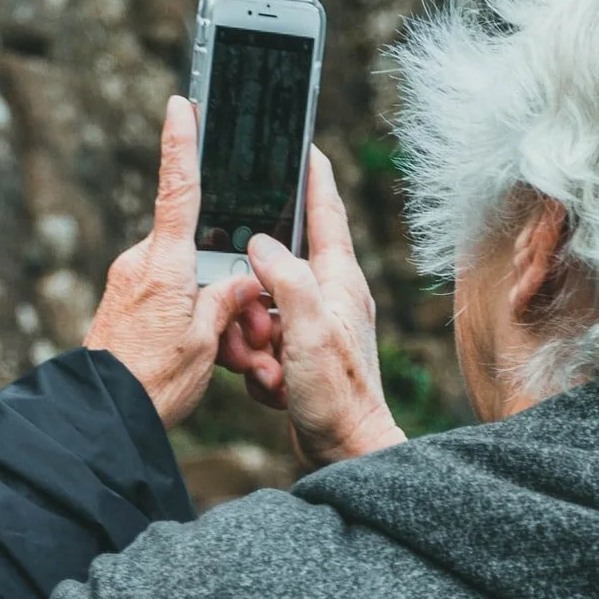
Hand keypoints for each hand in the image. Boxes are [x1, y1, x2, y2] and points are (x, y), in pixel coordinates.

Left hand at [84, 97, 262, 427]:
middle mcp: (141, 264)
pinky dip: (188, 318)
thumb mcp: (204, 343)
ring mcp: (128, 283)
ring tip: (220, 354)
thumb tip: (240, 281)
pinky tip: (199, 355)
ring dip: (208, 307)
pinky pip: (166, 296)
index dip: (181, 143)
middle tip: (240, 328)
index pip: (177, 189)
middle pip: (195, 247)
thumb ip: (226, 302)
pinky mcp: (123, 303)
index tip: (180, 104)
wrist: (100, 417)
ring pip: (184, 276)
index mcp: (164, 264)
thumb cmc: (152, 383)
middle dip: (223, 278)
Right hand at [216, 148, 405, 468]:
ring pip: (261, 308)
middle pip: (275, 267)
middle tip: (255, 326)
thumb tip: (261, 243)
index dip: (312, 176)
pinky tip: (271, 385)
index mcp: (339, 281)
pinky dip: (258, 364)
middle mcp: (330, 298)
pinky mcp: (301, 356)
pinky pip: (263, 343)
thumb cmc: (337, 396)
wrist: (346, 453)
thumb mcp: (309, 330)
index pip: (325, 213)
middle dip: (252, 292)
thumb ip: (286, 279)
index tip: (302, 145)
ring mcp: (315, 327)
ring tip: (265, 366)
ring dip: (251, 336)